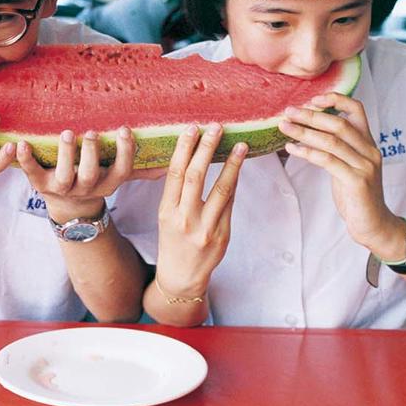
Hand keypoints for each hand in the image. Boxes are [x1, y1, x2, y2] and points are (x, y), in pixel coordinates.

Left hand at [16, 126, 164, 222]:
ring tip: (66, 133)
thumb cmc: (96, 180)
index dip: (124, 152)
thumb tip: (172, 163)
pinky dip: (25, 160)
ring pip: (64, 177)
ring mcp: (62, 188)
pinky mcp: (40, 185)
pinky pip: (31, 173)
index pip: (121, 170)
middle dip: (90, 154)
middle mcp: (86, 188)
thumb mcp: (116, 177)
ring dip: (65, 155)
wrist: (69, 208)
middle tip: (90, 132)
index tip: (124, 129)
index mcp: (107, 184)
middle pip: (90, 175)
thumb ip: (141, 168)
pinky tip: (20, 144)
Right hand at [155, 123, 246, 297]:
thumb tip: (193, 156)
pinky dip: (234, 182)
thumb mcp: (165, 216)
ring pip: (221, 189)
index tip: (192, 128)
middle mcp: (184, 219)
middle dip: (207, 149)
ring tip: (240, 145)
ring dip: (232, 164)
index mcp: (166, 211)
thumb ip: (178, 192)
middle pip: (196, 177)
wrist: (181, 277)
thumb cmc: (172, 240)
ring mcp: (205, 228)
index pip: (175, 174)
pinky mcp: (222, 235)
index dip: (184, 149)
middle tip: (216, 128)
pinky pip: (230, 204)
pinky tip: (239, 167)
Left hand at [279, 93, 404, 255]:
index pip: (357, 109)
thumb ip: (336, 149)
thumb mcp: (348, 166)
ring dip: (304, 131)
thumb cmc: (357, 195)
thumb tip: (309, 132)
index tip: (312, 99)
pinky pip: (328, 160)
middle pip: (339, 123)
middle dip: (311, 115)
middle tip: (288, 111)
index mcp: (368, 143)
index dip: (335, 99)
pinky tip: (291, 148)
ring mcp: (365, 166)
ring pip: (332, 140)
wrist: (373, 225)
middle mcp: (370, 151)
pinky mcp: (357, 181)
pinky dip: (307, 152)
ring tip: (284, 127)